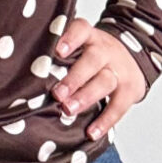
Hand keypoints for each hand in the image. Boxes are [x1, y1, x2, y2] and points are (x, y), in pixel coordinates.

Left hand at [51, 16, 147, 139]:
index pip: (82, 29)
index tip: (57, 51)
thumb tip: (27, 71)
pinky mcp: (130, 90)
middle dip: (74, 78)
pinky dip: (105, 121)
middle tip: (57, 93)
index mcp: (90, 37)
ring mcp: (119, 70)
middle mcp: (105, 50)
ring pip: (104, 81)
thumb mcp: (82, 45)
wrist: (134, 57)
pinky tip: (91, 132)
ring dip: (86, 97)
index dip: (70, 38)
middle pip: (92, 60)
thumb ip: (61, 54)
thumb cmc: (94, 54)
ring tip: (68, 110)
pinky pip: (118, 107)